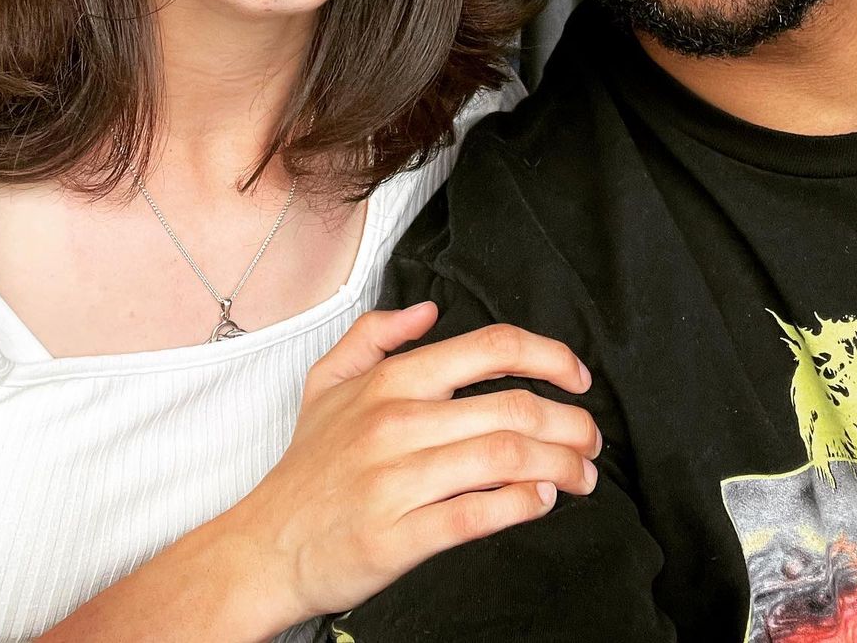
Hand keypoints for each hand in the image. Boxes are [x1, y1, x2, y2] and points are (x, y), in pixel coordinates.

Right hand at [227, 302, 599, 623]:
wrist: (264, 546)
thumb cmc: (307, 467)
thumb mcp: (326, 382)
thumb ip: (376, 335)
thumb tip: (427, 311)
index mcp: (391, 380)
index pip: (491, 347)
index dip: (549, 356)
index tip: (578, 377)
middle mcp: (396, 422)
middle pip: (512, 408)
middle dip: (570, 423)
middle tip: (592, 440)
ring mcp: (397, 479)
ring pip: (504, 458)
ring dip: (559, 466)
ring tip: (581, 476)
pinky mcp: (397, 535)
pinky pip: (475, 515)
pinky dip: (519, 506)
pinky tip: (539, 501)